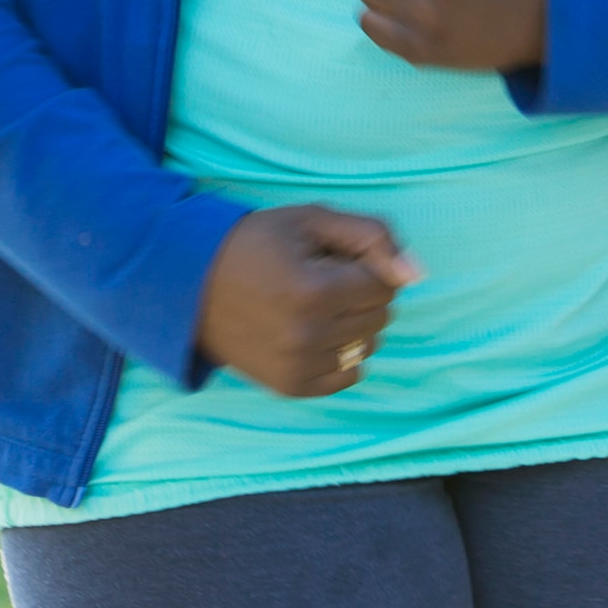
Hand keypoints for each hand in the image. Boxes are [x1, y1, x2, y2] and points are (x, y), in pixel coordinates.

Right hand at [192, 204, 420, 397]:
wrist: (190, 284)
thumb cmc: (254, 244)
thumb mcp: (310, 220)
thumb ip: (371, 236)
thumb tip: (417, 273)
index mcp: (314, 291)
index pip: (385, 284)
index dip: (365, 265)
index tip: (331, 258)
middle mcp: (308, 336)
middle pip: (380, 316)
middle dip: (362, 293)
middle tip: (321, 278)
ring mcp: (298, 367)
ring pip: (367, 345)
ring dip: (353, 323)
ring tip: (313, 305)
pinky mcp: (290, 387)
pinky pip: (348, 375)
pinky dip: (341, 353)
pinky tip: (312, 332)